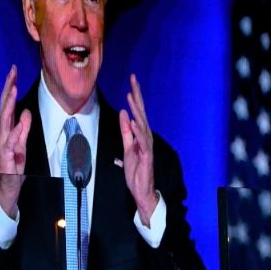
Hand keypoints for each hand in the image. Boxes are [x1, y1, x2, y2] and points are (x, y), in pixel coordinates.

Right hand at [0, 65, 31, 215]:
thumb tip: (27, 112)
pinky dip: (16, 130)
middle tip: (11, 72)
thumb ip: (24, 128)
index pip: (7, 105)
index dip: (9, 87)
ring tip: (13, 89)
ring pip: (5, 121)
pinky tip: (21, 118)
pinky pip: (11, 142)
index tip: (13, 71)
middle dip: (7, 89)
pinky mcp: (7, 157)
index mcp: (6, 130)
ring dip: (9, 104)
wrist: (7, 188)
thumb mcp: (22, 144)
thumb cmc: (13, 167)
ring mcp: (3, 145)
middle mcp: (2, 135)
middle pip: (4, 108)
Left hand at [119, 74, 158, 223]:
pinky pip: (142, 141)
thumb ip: (126, 131)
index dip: (135, 97)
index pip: (137, 112)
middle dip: (137, 95)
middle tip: (133, 79)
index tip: (132, 82)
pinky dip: (137, 131)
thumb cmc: (136, 170)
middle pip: (141, 112)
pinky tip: (133, 121)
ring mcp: (147, 146)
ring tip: (130, 96)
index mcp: (141, 135)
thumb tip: (123, 114)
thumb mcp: (127, 147)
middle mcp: (146, 137)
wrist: (142, 189)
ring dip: (136, 109)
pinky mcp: (146, 156)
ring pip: (142, 124)